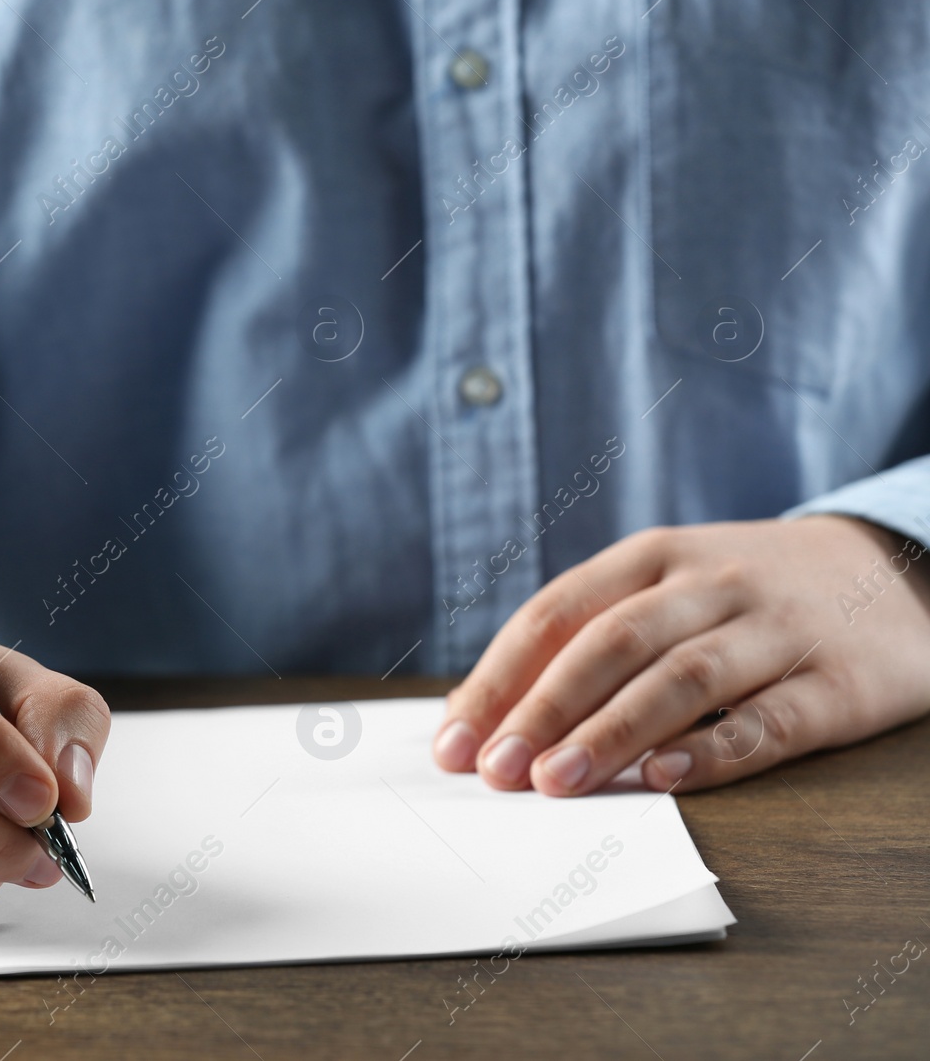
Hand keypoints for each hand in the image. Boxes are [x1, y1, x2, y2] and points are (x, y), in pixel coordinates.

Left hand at [432, 516, 929, 795]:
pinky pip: (771, 719)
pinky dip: (715, 752)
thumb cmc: (745, 596)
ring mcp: (776, 631)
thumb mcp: (666, 587)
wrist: (897, 569)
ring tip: (557, 782)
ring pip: (682, 678)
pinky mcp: (838, 684)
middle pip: (610, 643)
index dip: (498, 679)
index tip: (454, 741)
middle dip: (543, 709)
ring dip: (612, 733)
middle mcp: (711, 584)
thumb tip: (487, 713)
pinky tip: (665, 781)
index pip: (556, 614)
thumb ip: (586, 638)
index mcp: (652, 558)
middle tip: (496, 770)